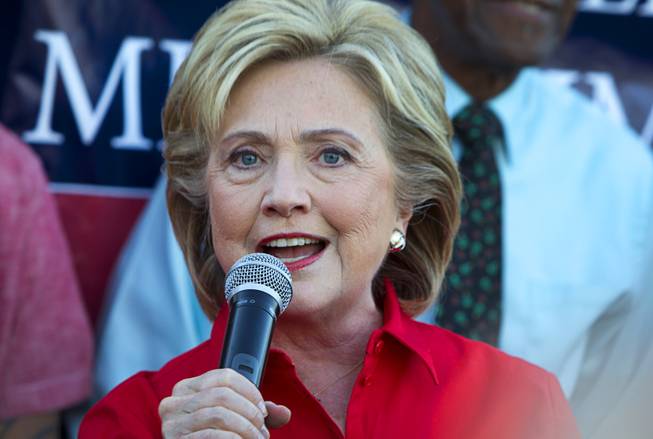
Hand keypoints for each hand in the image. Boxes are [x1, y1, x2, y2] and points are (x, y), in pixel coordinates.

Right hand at [159, 368, 290, 437]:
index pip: (224, 376)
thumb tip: (284, 413)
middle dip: (250, 413)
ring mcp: (171, 422)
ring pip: (219, 414)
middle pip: (223, 394)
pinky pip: (211, 434)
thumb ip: (256, 412)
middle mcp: (174, 401)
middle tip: (262, 431)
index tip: (263, 410)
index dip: (250, 391)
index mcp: (187, 388)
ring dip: (245, 429)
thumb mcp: (234, 419)